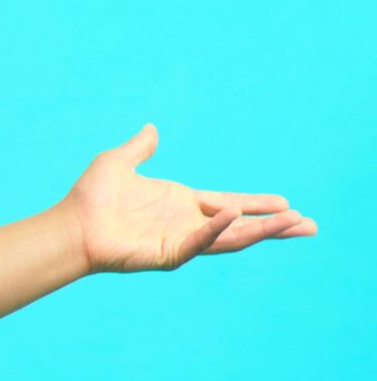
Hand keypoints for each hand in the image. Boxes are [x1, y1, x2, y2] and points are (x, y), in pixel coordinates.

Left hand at [60, 123, 317, 274]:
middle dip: (275, 226)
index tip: (287, 202)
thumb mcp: (118, 162)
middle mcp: (187, 223)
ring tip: (295, 225)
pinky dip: (217, 229)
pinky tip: (235, 216)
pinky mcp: (168, 252)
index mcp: (181, 203)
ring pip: (231, 237)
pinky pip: (199, 241)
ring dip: (262, 230)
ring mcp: (180, 239)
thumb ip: (140, 148)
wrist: (71, 224)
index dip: (257, 203)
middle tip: (310, 225)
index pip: (229, 203)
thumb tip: (152, 128)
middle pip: (241, 225)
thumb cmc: (91, 197)